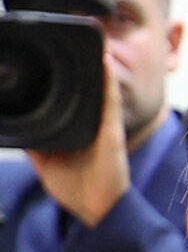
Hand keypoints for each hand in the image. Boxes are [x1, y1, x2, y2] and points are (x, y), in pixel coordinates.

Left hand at [25, 57, 129, 227]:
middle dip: (83, 67)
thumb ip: (32, 142)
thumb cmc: (75, 189)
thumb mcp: (43, 161)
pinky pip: (110, 100)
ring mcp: (103, 126)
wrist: (97, 208)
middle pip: (87, 89)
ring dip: (97, 66)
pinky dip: (108, 80)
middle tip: (75, 43)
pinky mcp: (111, 131)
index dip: (62, 79)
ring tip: (92, 43)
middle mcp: (91, 124)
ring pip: (99, 89)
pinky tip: (103, 60)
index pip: (69, 100)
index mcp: (76, 130)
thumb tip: (11, 126)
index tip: (49, 61)